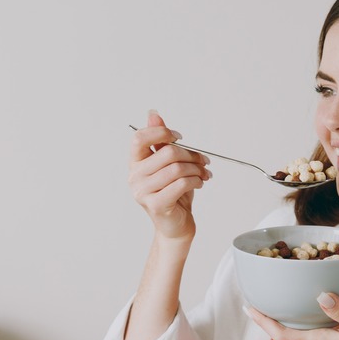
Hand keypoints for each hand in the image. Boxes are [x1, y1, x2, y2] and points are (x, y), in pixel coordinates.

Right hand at [128, 110, 210, 240]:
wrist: (176, 225)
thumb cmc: (174, 194)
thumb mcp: (169, 164)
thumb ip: (161, 141)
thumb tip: (153, 114)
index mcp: (135, 164)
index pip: (139, 138)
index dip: (161, 132)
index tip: (179, 137)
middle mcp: (135, 177)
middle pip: (167, 153)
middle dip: (191, 155)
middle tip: (203, 160)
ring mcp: (143, 192)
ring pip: (177, 169)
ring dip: (196, 169)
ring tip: (203, 173)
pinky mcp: (156, 205)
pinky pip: (180, 184)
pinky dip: (195, 181)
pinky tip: (199, 183)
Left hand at [247, 293, 338, 339]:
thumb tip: (321, 295)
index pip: (282, 334)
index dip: (263, 321)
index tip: (249, 308)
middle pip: (287, 336)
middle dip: (273, 320)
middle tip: (262, 302)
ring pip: (300, 339)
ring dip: (290, 325)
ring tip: (285, 307)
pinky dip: (307, 329)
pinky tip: (315, 318)